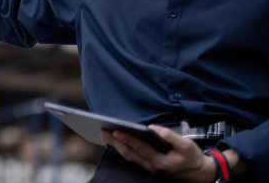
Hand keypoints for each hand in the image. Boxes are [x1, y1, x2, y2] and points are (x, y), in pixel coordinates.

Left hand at [100, 126, 214, 182]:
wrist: (200, 174)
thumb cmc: (193, 158)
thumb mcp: (186, 145)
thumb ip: (170, 136)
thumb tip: (153, 128)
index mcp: (160, 161)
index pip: (139, 148)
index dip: (127, 139)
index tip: (115, 130)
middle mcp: (151, 166)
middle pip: (129, 154)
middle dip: (115, 142)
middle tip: (102, 132)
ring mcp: (150, 168)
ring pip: (129, 157)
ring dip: (117, 146)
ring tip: (106, 135)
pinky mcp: (150, 166)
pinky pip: (133, 158)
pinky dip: (124, 149)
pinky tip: (118, 142)